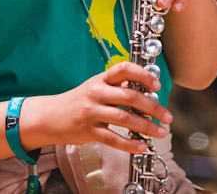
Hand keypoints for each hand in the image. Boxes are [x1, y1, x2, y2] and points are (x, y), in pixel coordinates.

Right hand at [32, 62, 171, 153]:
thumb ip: (117, 88)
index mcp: (100, 79)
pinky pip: (112, 138)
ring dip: (146, 127)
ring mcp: (91, 112)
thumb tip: (144, 92)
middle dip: (153, 107)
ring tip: (160, 132)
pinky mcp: (88, 131)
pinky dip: (129, 144)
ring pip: (124, 119)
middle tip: (167, 116)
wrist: (49, 116)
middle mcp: (96, 93)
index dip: (142, 75)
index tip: (156, 85)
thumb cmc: (76, 101)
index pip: (123, 69)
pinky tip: (141, 146)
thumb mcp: (95, 87)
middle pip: (129, 96)